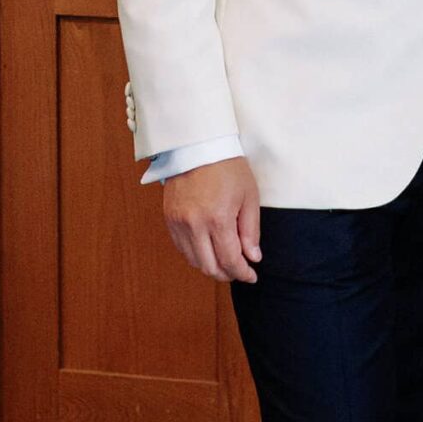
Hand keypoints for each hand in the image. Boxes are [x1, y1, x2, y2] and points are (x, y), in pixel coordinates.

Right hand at [161, 155, 262, 282]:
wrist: (198, 145)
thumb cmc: (228, 167)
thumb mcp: (249, 196)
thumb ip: (250, 230)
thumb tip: (253, 257)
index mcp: (218, 219)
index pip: (230, 260)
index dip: (242, 273)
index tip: (251, 276)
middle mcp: (195, 224)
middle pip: (209, 267)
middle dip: (227, 274)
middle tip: (239, 271)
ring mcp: (178, 222)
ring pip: (193, 261)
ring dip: (210, 266)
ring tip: (224, 261)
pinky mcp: (169, 218)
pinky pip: (181, 248)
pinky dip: (195, 255)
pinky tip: (208, 249)